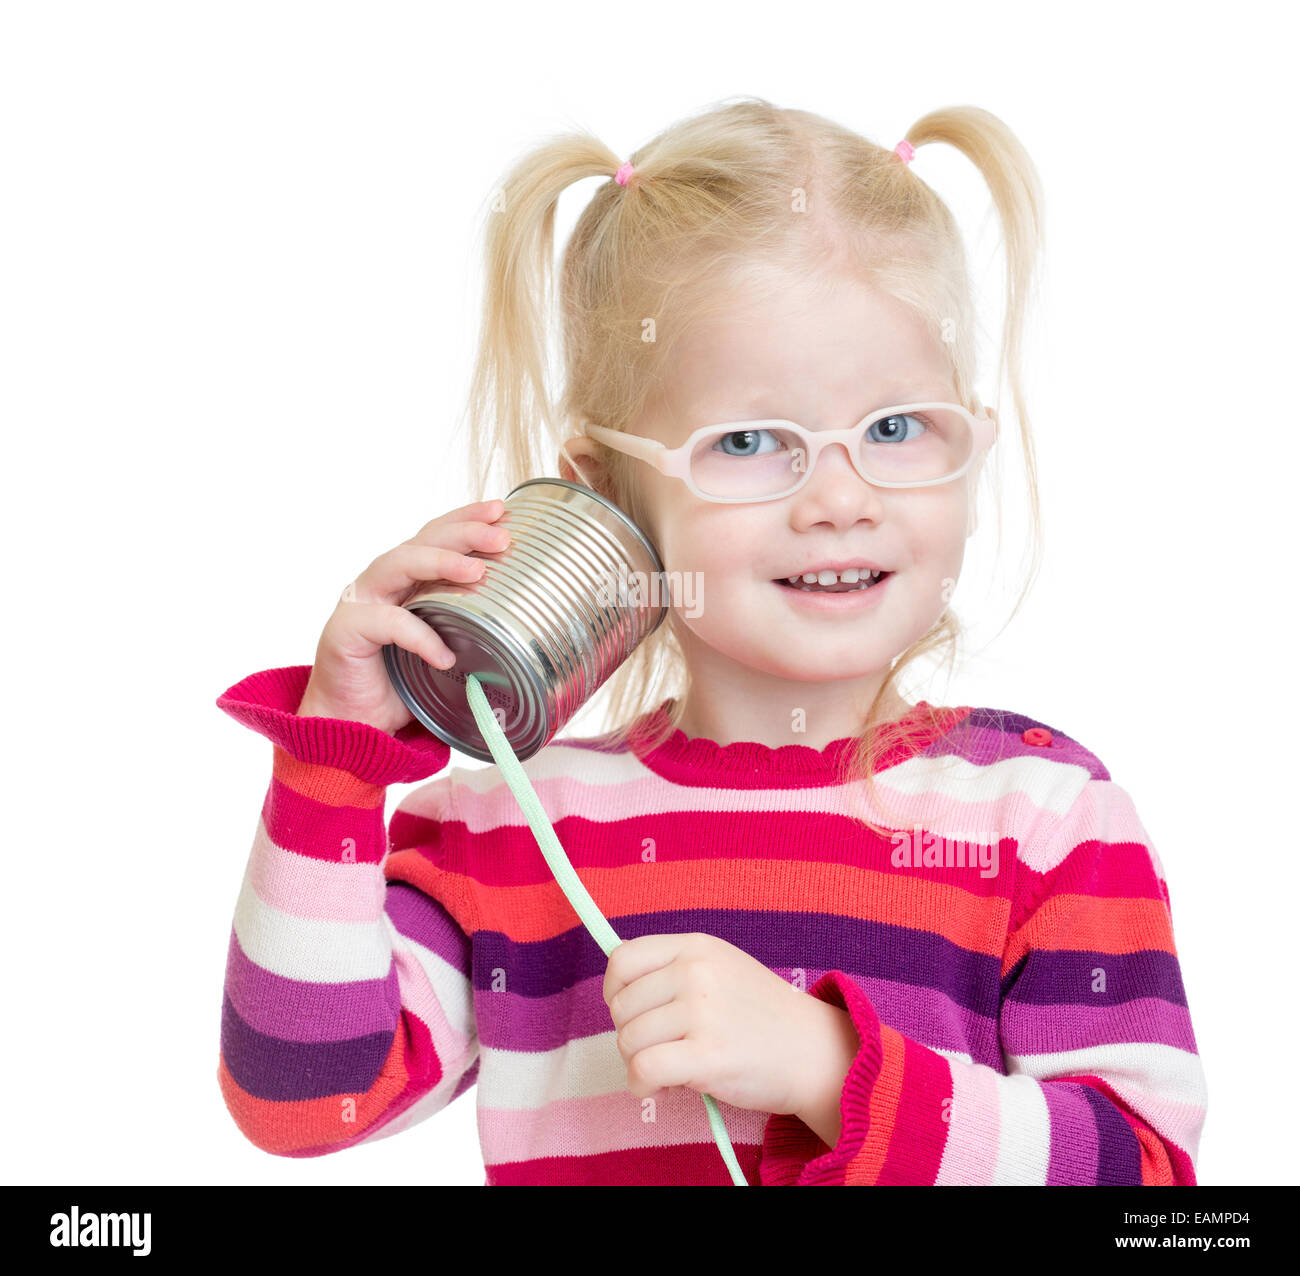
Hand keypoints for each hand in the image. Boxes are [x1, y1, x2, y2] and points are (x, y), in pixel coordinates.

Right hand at [295, 498, 510, 734]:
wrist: (354, 724)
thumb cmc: (400, 684)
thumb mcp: (446, 649)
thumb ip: (471, 630)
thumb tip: (527, 627)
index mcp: (406, 578)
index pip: (437, 535)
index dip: (467, 519)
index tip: (502, 511)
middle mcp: (382, 581)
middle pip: (423, 540)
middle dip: (464, 533)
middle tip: (501, 537)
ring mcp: (361, 601)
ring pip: (400, 563)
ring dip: (440, 562)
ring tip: (477, 571)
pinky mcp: (345, 630)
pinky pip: (387, 623)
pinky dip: (419, 636)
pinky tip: (444, 654)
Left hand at [602, 932, 826, 1117]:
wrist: (812, 1050)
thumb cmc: (761, 1015)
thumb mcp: (721, 968)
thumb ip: (675, 969)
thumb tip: (618, 984)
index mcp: (696, 947)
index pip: (623, 959)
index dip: (615, 991)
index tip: (630, 1013)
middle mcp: (695, 972)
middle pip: (622, 1007)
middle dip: (630, 1035)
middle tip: (659, 1049)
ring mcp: (702, 1012)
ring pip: (629, 1041)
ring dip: (638, 1064)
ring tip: (667, 1071)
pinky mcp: (707, 1056)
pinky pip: (644, 1070)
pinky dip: (641, 1086)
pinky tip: (658, 1090)